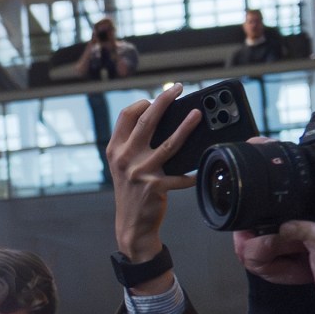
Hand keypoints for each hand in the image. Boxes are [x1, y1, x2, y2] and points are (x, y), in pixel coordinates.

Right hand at [106, 83, 200, 265]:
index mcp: (115, 149)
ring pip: (168, 143)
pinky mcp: (155, 187)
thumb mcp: (123, 165)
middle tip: (178, 88)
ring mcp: (140, 172)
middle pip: (147, 122)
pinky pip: (179, 176)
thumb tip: (163, 121)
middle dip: (164, 100)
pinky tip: (199, 171)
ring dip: (185, 127)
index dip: (143, 103)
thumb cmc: (132, 191)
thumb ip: (134, 144)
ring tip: (198, 115)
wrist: (131, 224)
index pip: (127, 116)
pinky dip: (190, 174)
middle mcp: (125, 158)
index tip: (156, 98)